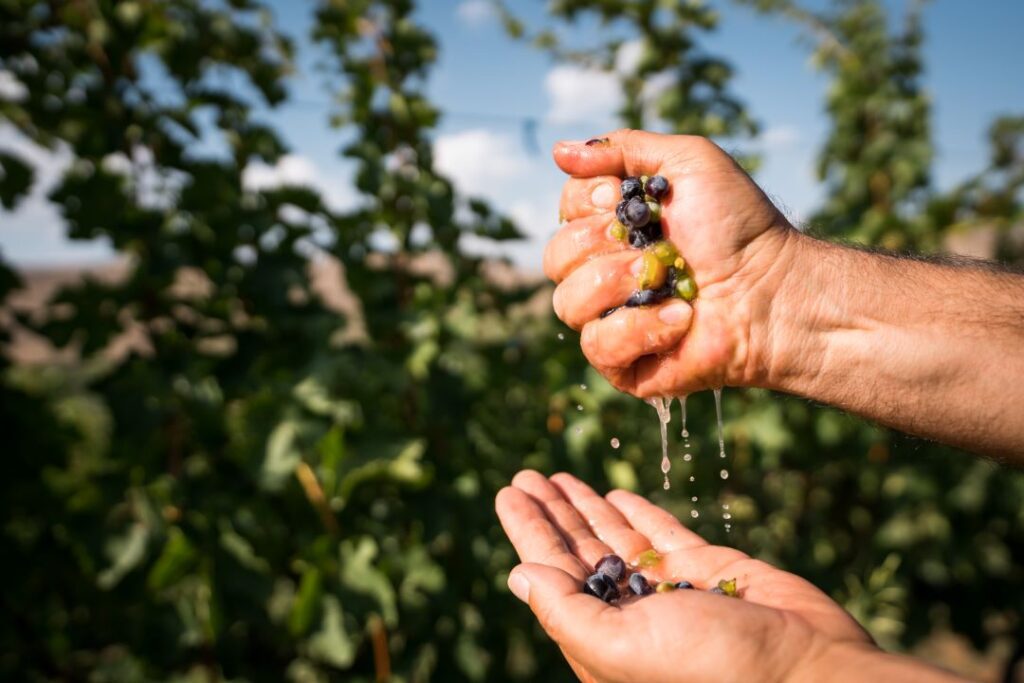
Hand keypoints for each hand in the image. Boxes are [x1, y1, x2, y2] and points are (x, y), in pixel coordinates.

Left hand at [496, 471, 964, 682]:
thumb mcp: (621, 646)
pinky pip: (663, 535)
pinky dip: (637, 514)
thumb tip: (517, 575)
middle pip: (579, 552)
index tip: (507, 493)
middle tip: (525, 475)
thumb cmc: (713, 670)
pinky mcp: (709, 571)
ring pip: (616, 539)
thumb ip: (566, 611)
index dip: (529, 532)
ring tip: (556, 476)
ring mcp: (671, 591)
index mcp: (603, 639)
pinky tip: (614, 495)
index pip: (553, 574)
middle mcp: (632, 615)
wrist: (807, 671)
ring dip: (586, 507)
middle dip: (552, 513)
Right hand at [545, 129, 797, 396]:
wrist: (775, 288)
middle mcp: (605, 274)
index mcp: (613, 227)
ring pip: (567, 304)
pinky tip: (681, 318)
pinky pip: (597, 346)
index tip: (623, 199)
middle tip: (655, 247)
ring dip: (617, 286)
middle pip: (555, 258)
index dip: (588, 202)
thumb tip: (558, 151)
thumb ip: (623, 148)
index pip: (565, 210)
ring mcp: (612, 320)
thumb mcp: (688, 162)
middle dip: (600, 245)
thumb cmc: (739, 226)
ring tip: (668, 281)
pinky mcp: (625, 364)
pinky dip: (640, 329)